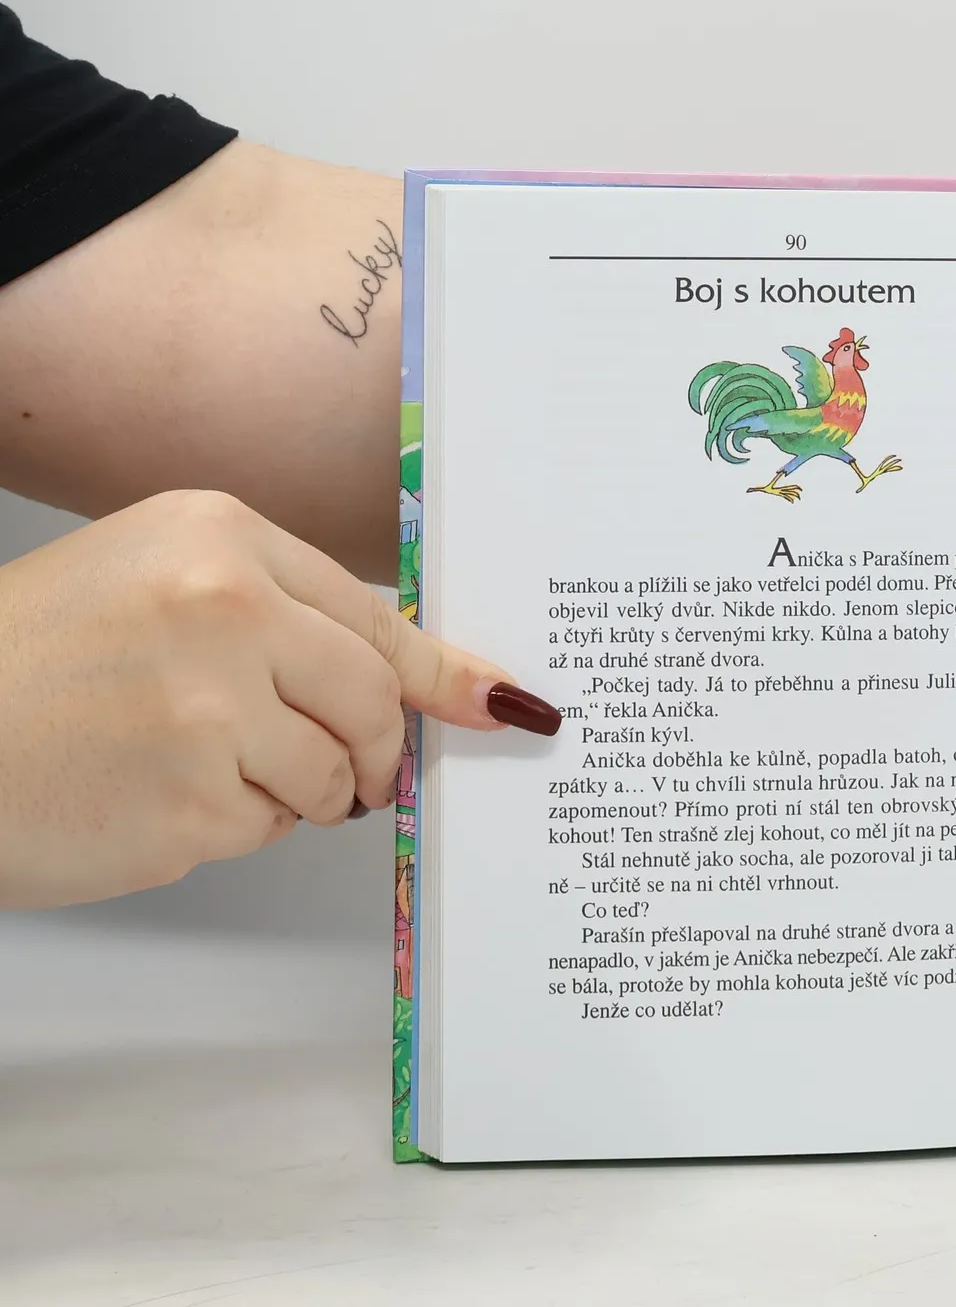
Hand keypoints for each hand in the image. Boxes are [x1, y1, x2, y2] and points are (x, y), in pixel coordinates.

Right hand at [0, 490, 545, 908]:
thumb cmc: (32, 660)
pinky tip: (163, 796)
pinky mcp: (190, 806)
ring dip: (303, 789)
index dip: (441, 670)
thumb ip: (275, 609)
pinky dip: (236, 823)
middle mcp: (226, 611)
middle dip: (378, 746)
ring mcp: (210, 712)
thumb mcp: (155, 579)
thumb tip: (399, 671)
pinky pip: (266, 826)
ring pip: (330, 772)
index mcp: (220, 538)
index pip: (371, 612)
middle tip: (362, 770)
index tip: (499, 701)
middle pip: (370, 697)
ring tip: (215, 769)